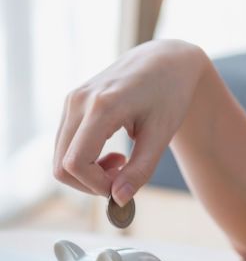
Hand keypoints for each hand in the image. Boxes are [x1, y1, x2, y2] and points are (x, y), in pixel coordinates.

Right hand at [53, 39, 206, 204]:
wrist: (166, 60)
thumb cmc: (170, 95)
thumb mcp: (162, 135)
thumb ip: (140, 169)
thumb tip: (118, 200)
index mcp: (102, 106)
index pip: (75, 162)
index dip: (96, 185)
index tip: (125, 187)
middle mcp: (78, 101)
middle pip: (61, 164)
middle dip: (90, 183)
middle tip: (124, 178)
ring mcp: (71, 101)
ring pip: (60, 157)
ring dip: (88, 173)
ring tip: (122, 164)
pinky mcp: (72, 103)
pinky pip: (66, 144)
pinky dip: (86, 159)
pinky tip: (114, 155)